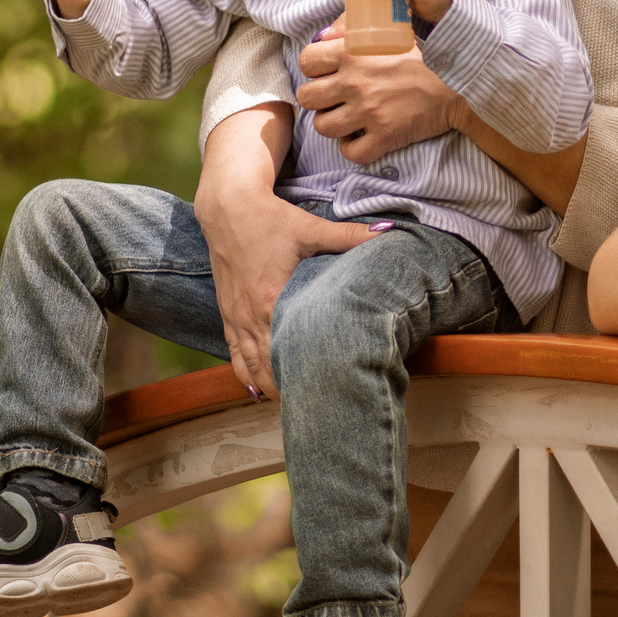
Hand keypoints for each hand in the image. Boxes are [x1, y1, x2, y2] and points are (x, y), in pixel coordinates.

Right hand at [190, 178, 380, 398]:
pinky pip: (232, 352)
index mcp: (272, 299)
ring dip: (266, 386)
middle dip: (288, 389)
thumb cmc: (271, 218)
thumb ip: (350, 236)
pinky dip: (243, 373)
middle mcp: (250, 315)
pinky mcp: (227, 312)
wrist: (227, 207)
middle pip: (267, 365)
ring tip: (288, 405)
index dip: (304, 374)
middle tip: (312, 410)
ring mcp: (235, 316)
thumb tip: (390, 232)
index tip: (325, 392)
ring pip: (247, 364)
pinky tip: (255, 391)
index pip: (288, 349)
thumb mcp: (311, 228)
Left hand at [296, 26, 458, 163]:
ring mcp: (368, 111)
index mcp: (353, 53)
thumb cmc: (424, 57)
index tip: (326, 74)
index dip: (313, 69)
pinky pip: (350, 152)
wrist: (458, 83)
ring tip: (349, 118)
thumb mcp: (388, 33)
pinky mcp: (384, 136)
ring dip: (334, 124)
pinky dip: (353, 148)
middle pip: (307, 97)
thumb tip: (322, 37)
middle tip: (336, 98)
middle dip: (318, 99)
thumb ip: (351, 30)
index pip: (306, 62)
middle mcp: (356, 82)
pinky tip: (363, 136)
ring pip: (323, 127)